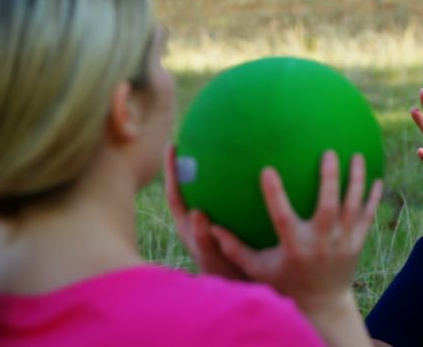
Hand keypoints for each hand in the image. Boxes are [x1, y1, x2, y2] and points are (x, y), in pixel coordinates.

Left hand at [164, 145, 246, 279]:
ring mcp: (209, 222)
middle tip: (191, 136)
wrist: (240, 286)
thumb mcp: (215, 258)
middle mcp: (195, 221)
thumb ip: (203, 239)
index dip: (172, 171)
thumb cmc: (227, 274)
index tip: (173, 145)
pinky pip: (224, 199)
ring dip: (207, 171)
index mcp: (189, 227)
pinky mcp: (224, 224)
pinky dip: (230, 183)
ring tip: (218, 145)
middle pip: (187, 186)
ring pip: (204, 191)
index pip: (176, 194)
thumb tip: (197, 213)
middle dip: (186, 163)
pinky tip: (251, 169)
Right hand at [209, 151, 382, 313]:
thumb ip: (235, 248)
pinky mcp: (357, 245)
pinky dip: (373, 199)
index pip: (282, 216)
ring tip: (357, 155)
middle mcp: (320, 243)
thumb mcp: (257, 268)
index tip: (266, 169)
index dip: (275, 194)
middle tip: (329, 151)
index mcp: (294, 246)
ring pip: (353, 208)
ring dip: (357, 181)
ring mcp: (342, 243)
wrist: (322, 303)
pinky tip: (378, 178)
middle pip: (329, 207)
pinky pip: (367, 217)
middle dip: (330, 179)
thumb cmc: (284, 280)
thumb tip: (209, 225)